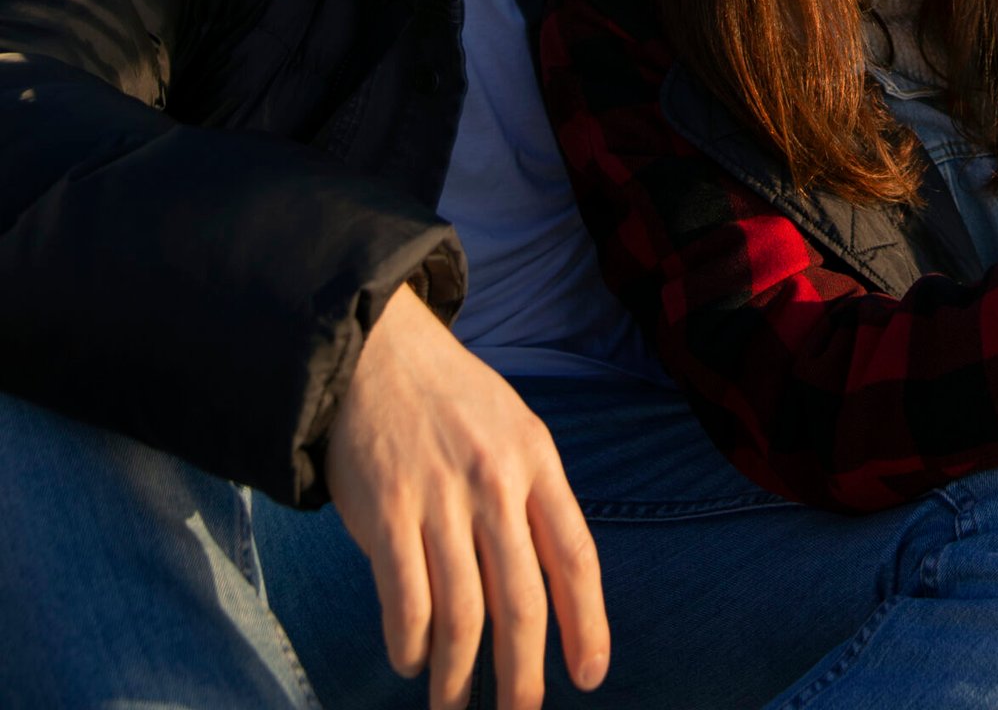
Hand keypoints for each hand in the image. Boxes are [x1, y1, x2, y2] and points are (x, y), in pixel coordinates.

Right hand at [325, 285, 608, 709]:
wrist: (377, 351)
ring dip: (459, 677)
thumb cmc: (451, 400)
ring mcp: (441, 498)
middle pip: (522, 602)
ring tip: (454, 706)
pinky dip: (411, 644)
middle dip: (523, 675)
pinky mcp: (388, 512)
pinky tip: (411, 659)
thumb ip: (532, 497)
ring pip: (463, 616)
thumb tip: (546, 589)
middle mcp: (496, 483)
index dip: (588, 624)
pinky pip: (407, 601)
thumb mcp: (513, 429)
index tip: (590, 677)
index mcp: (537, 461)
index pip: (576, 556)